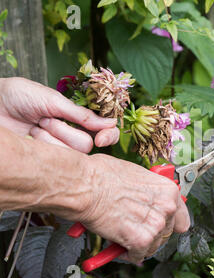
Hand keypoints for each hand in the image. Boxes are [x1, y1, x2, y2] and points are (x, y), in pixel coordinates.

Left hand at [0, 77, 118, 152]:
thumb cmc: (18, 96)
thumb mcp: (53, 100)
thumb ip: (81, 114)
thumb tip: (111, 122)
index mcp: (78, 117)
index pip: (105, 130)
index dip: (108, 135)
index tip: (101, 138)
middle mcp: (70, 134)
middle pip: (87, 145)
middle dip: (65, 131)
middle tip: (46, 120)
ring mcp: (56, 148)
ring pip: (71, 154)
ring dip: (51, 138)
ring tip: (35, 126)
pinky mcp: (44, 159)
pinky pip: (55, 161)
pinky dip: (41, 147)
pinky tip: (29, 138)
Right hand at [79, 153, 189, 263]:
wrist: (86, 185)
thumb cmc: (103, 175)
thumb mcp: (137, 175)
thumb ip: (149, 192)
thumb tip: (146, 199)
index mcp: (168, 190)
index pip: (182, 217)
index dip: (169, 223)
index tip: (161, 226)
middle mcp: (167, 208)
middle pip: (166, 233)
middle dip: (151, 234)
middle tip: (135, 231)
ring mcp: (156, 225)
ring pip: (153, 246)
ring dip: (140, 245)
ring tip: (124, 237)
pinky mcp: (141, 240)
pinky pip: (139, 255)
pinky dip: (129, 254)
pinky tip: (119, 245)